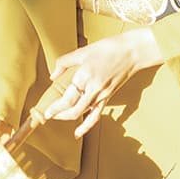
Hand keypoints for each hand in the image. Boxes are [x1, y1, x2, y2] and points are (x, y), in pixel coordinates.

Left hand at [44, 29, 162, 137]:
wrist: (133, 51)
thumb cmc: (110, 48)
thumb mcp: (84, 51)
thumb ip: (65, 62)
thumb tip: (53, 75)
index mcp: (84, 75)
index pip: (67, 98)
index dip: (55, 108)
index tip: (47, 112)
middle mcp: (93, 88)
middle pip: (73, 109)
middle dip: (59, 114)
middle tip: (49, 115)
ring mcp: (102, 94)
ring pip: (83, 113)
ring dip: (69, 118)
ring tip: (59, 118)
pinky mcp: (108, 96)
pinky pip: (96, 114)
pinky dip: (87, 125)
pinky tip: (79, 131)